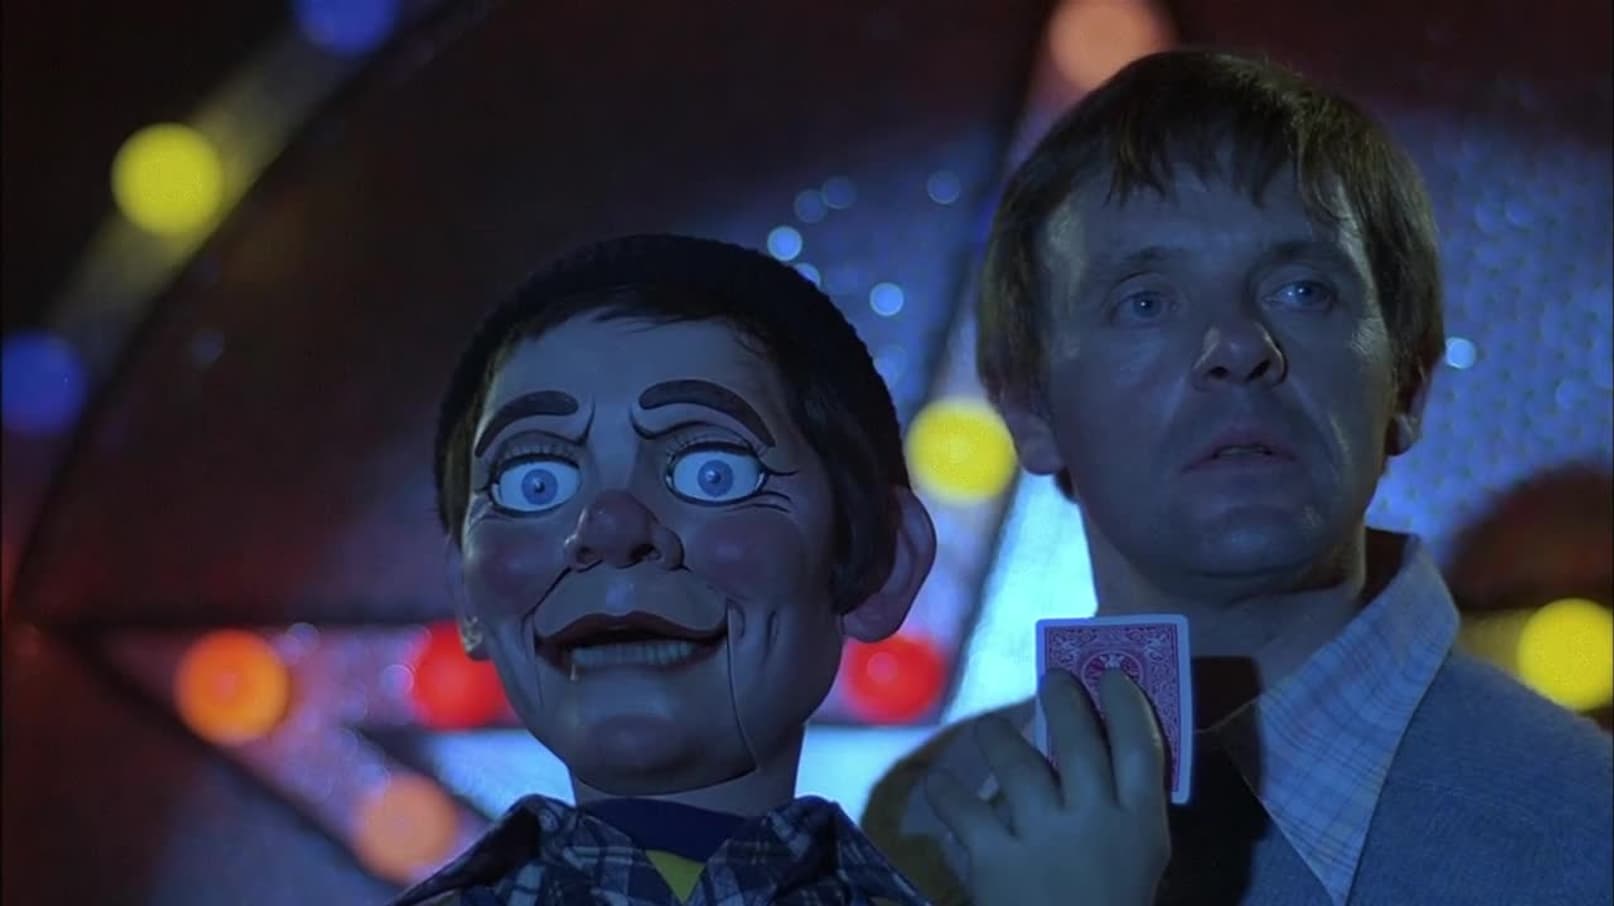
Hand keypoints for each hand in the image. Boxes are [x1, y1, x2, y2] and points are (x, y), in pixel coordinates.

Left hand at [922, 669, 1169, 905]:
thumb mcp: (1137, 869)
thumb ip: (1124, 818)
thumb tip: (1099, 761)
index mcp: (1140, 828)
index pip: (1141, 748)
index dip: (1126, 704)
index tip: (1110, 674)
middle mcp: (1094, 822)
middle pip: (1078, 740)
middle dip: (1064, 699)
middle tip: (1052, 676)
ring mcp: (1042, 838)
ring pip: (1016, 762)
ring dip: (998, 736)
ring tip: (989, 728)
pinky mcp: (995, 859)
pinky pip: (964, 810)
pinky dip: (947, 796)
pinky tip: (939, 787)